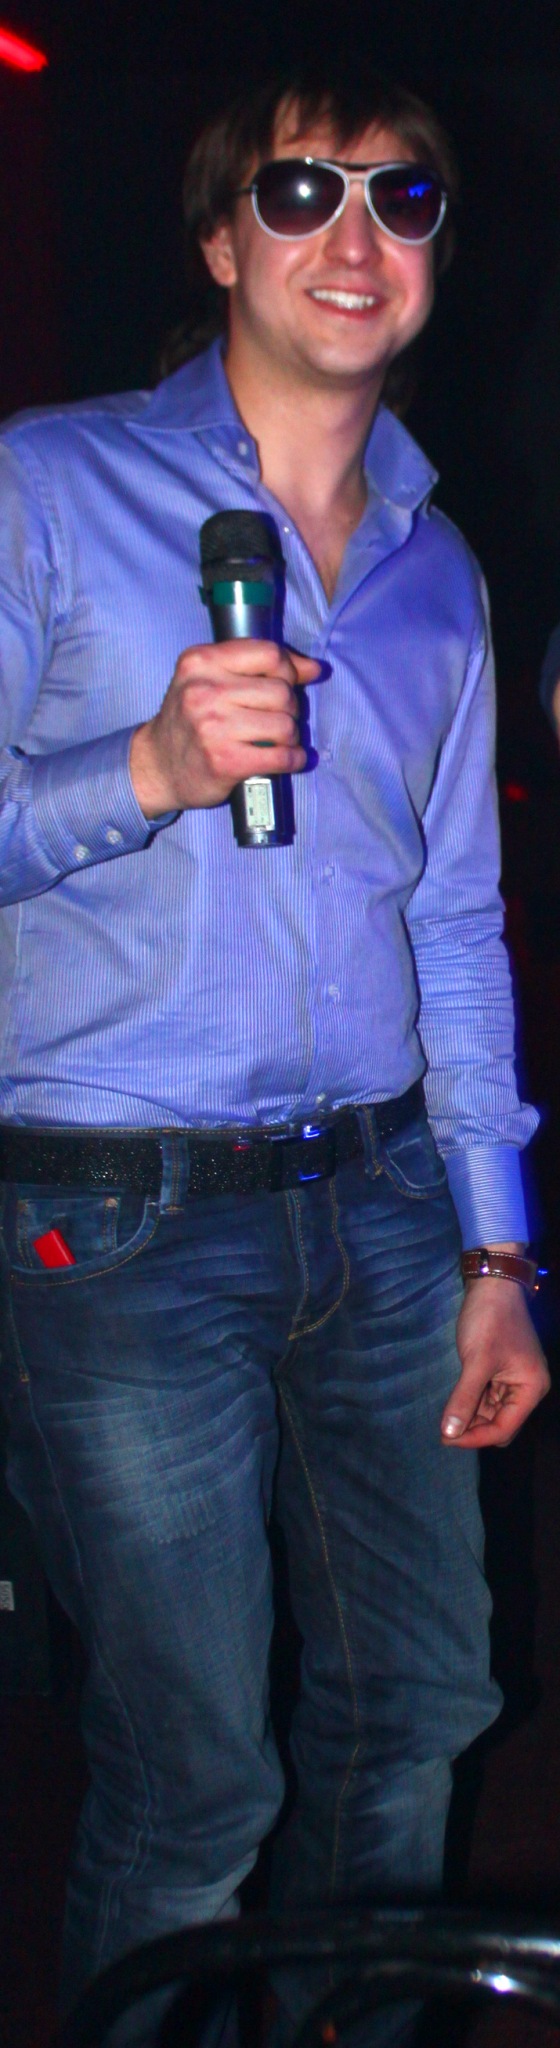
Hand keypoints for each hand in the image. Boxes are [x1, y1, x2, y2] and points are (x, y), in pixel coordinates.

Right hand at [129, 640, 319, 815]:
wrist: (156, 765)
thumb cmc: (189, 720)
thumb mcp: (210, 680)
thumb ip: (258, 667)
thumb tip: (314, 668)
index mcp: (201, 662)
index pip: (268, 653)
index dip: (288, 669)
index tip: (286, 683)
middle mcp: (204, 691)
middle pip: (281, 690)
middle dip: (290, 707)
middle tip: (279, 718)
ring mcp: (214, 727)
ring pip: (285, 724)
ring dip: (291, 736)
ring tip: (280, 740)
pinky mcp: (225, 761)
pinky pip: (281, 756)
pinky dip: (294, 759)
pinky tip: (290, 759)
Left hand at [440, 1278, 549, 1448]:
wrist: (492, 1284)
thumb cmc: (489, 1321)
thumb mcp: (475, 1362)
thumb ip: (464, 1399)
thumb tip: (449, 1433)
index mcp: (531, 1389)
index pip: (504, 1428)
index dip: (476, 1438)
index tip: (446, 1438)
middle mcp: (527, 1388)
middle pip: (500, 1424)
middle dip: (474, 1430)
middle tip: (444, 1431)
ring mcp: (514, 1379)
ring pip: (492, 1412)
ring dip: (471, 1417)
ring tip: (445, 1419)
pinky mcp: (500, 1370)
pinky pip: (487, 1396)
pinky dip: (471, 1402)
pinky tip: (454, 1404)